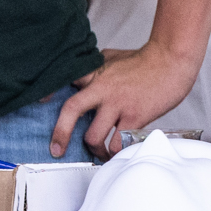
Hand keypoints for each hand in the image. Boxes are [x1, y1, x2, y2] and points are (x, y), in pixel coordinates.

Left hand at [53, 42, 202, 156]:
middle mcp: (102, 88)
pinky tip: (119, 153)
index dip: (48, 91)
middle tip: (57, 150)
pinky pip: (118, 143)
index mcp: (95, 73)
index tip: (38, 102)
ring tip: (101, 152)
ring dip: (96, 149)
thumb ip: (96, 69)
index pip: (64, 79)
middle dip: (61, 134)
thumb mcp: (112, 57)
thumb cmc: (145, 60)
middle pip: (71, 111)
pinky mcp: (135, 117)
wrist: (172, 60)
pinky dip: (117, 152)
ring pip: (94, 135)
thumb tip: (84, 80)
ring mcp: (118, 103)